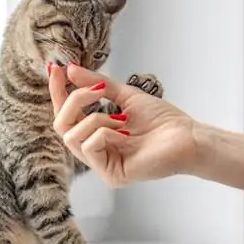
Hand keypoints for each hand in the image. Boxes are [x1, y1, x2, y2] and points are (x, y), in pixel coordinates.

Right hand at [49, 63, 196, 187]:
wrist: (188, 137)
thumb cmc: (162, 120)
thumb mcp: (124, 95)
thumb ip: (96, 84)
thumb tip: (70, 70)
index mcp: (95, 134)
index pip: (66, 115)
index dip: (57, 92)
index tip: (55, 68)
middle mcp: (95, 151)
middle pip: (60, 125)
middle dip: (74, 100)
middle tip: (97, 89)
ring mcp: (101, 165)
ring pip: (71, 136)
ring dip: (95, 117)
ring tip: (121, 118)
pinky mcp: (110, 175)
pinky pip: (90, 146)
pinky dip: (105, 132)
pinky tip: (125, 132)